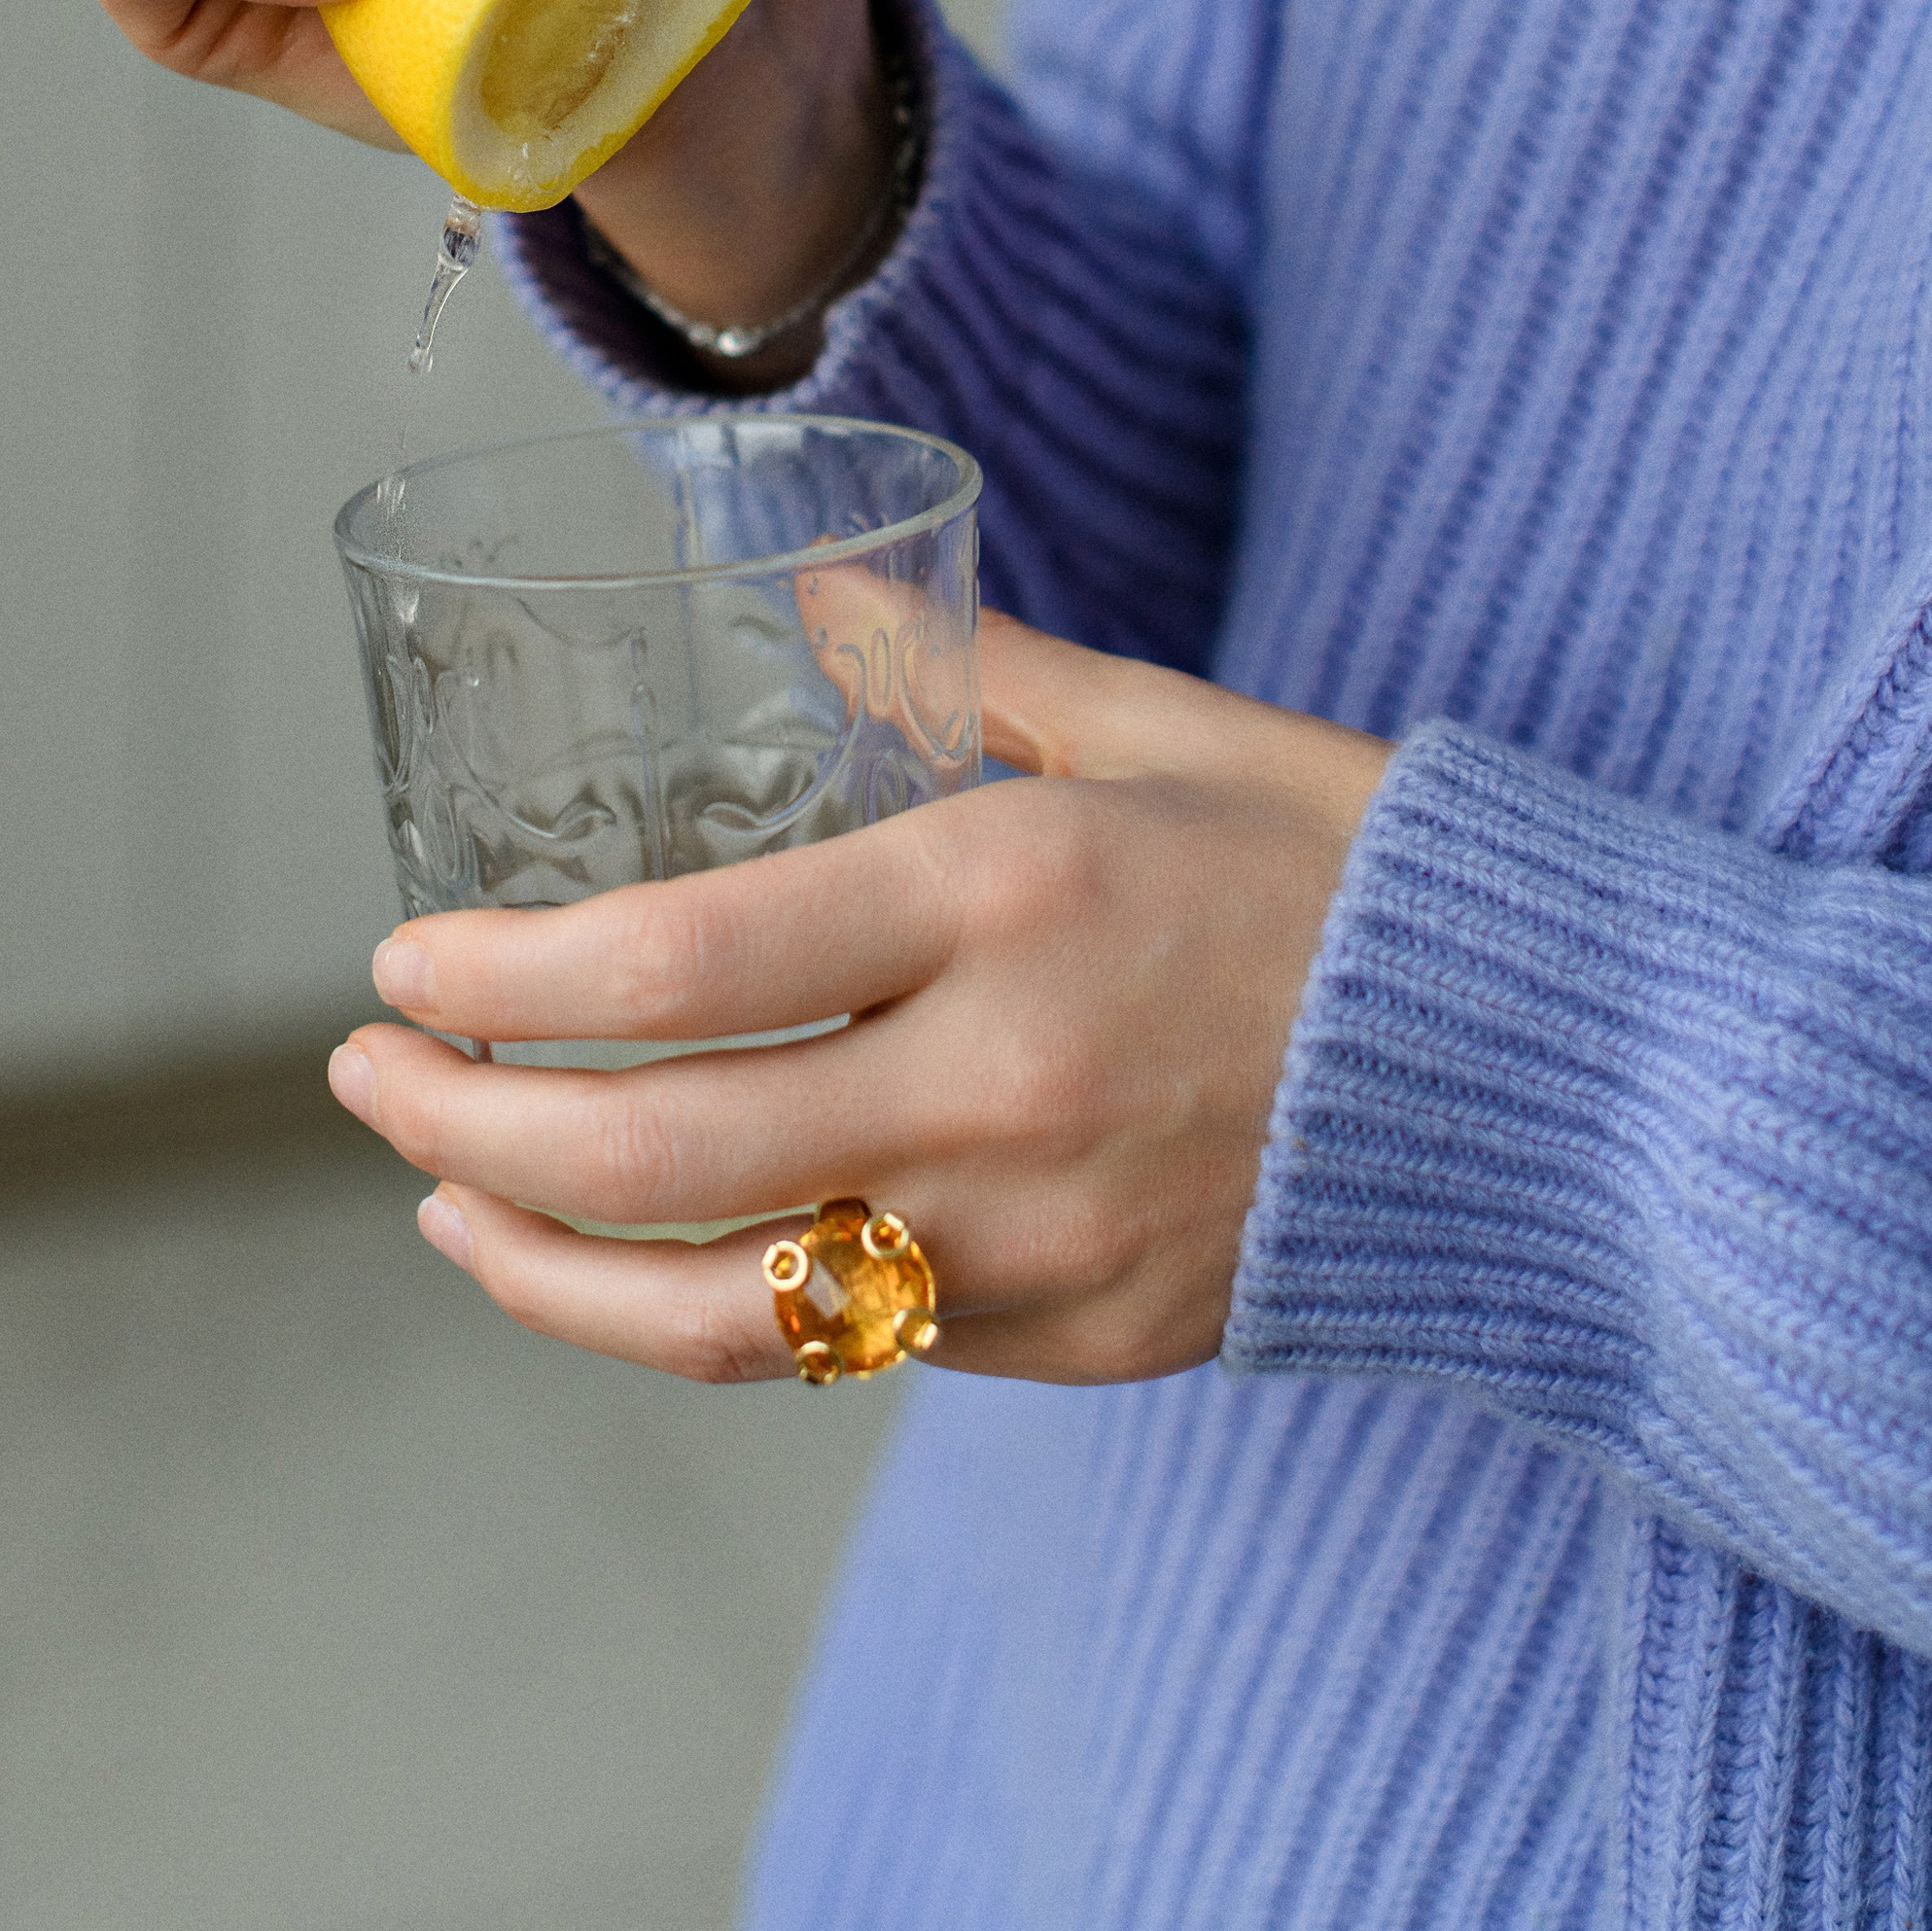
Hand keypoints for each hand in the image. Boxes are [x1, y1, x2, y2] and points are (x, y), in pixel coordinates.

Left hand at [328, 614, 1393, 1385]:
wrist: (1565, 1087)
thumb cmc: (1357, 873)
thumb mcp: (1165, 727)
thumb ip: (965, 667)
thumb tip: (811, 581)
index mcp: (1008, 895)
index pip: (679, 964)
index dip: (501, 983)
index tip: (400, 964)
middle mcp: (1001, 1082)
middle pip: (656, 1158)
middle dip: (464, 1128)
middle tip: (366, 1078)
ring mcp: (1037, 1240)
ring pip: (719, 1310)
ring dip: (541, 1269)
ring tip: (444, 1206)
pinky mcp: (1076, 1341)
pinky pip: (842, 1349)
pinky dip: (702, 1315)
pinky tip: (629, 1263)